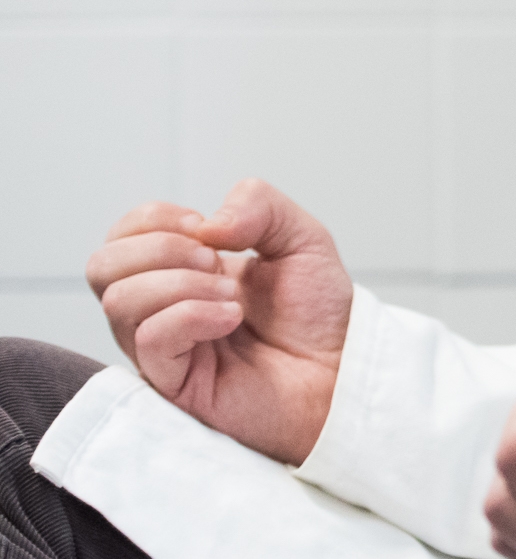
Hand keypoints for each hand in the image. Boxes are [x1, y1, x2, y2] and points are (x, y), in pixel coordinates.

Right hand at [85, 177, 352, 464]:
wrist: (340, 371)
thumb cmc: (317, 313)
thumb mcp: (302, 237)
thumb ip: (260, 205)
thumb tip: (208, 224)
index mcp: (181, 268)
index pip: (124, 234)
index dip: (156, 219)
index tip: (210, 231)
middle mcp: (160, 307)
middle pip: (102, 265)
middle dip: (160, 248)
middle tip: (215, 262)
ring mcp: (161, 348)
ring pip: (118, 300)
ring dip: (180, 283)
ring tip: (232, 297)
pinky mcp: (170, 383)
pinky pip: (149, 339)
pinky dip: (192, 314)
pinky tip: (231, 318)